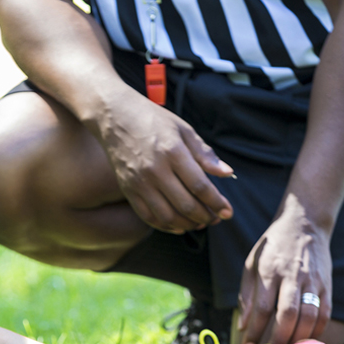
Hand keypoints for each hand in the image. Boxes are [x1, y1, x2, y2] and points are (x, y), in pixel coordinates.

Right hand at [94, 92, 234, 232]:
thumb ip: (205, 154)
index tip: (227, 212)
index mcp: (172, 152)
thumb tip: (227, 173)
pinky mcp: (127, 189)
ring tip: (199, 223)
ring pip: (167, 216)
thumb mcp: (183, 130)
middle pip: (185, 204)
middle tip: (216, 218)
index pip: (200, 186)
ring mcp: (139, 182)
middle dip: (206, 216)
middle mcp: (155, 170)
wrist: (115, 117)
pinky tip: (178, 226)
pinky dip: (165, 226)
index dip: (217, 203)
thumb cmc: (153, 120)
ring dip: (187, 225)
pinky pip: (147, 216)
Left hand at [238, 199, 332, 343]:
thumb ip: (247, 294)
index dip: (256, 330)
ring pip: (309, 316)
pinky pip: (324, 313)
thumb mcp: (251, 263)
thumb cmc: (273, 248)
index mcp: (269, 271)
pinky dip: (315, 330)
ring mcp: (312, 281)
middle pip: (288, 315)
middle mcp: (292, 277)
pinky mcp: (327, 285)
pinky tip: (305, 339)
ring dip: (298, 338)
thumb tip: (243, 325)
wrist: (304, 225)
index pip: (264, 307)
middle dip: (279, 339)